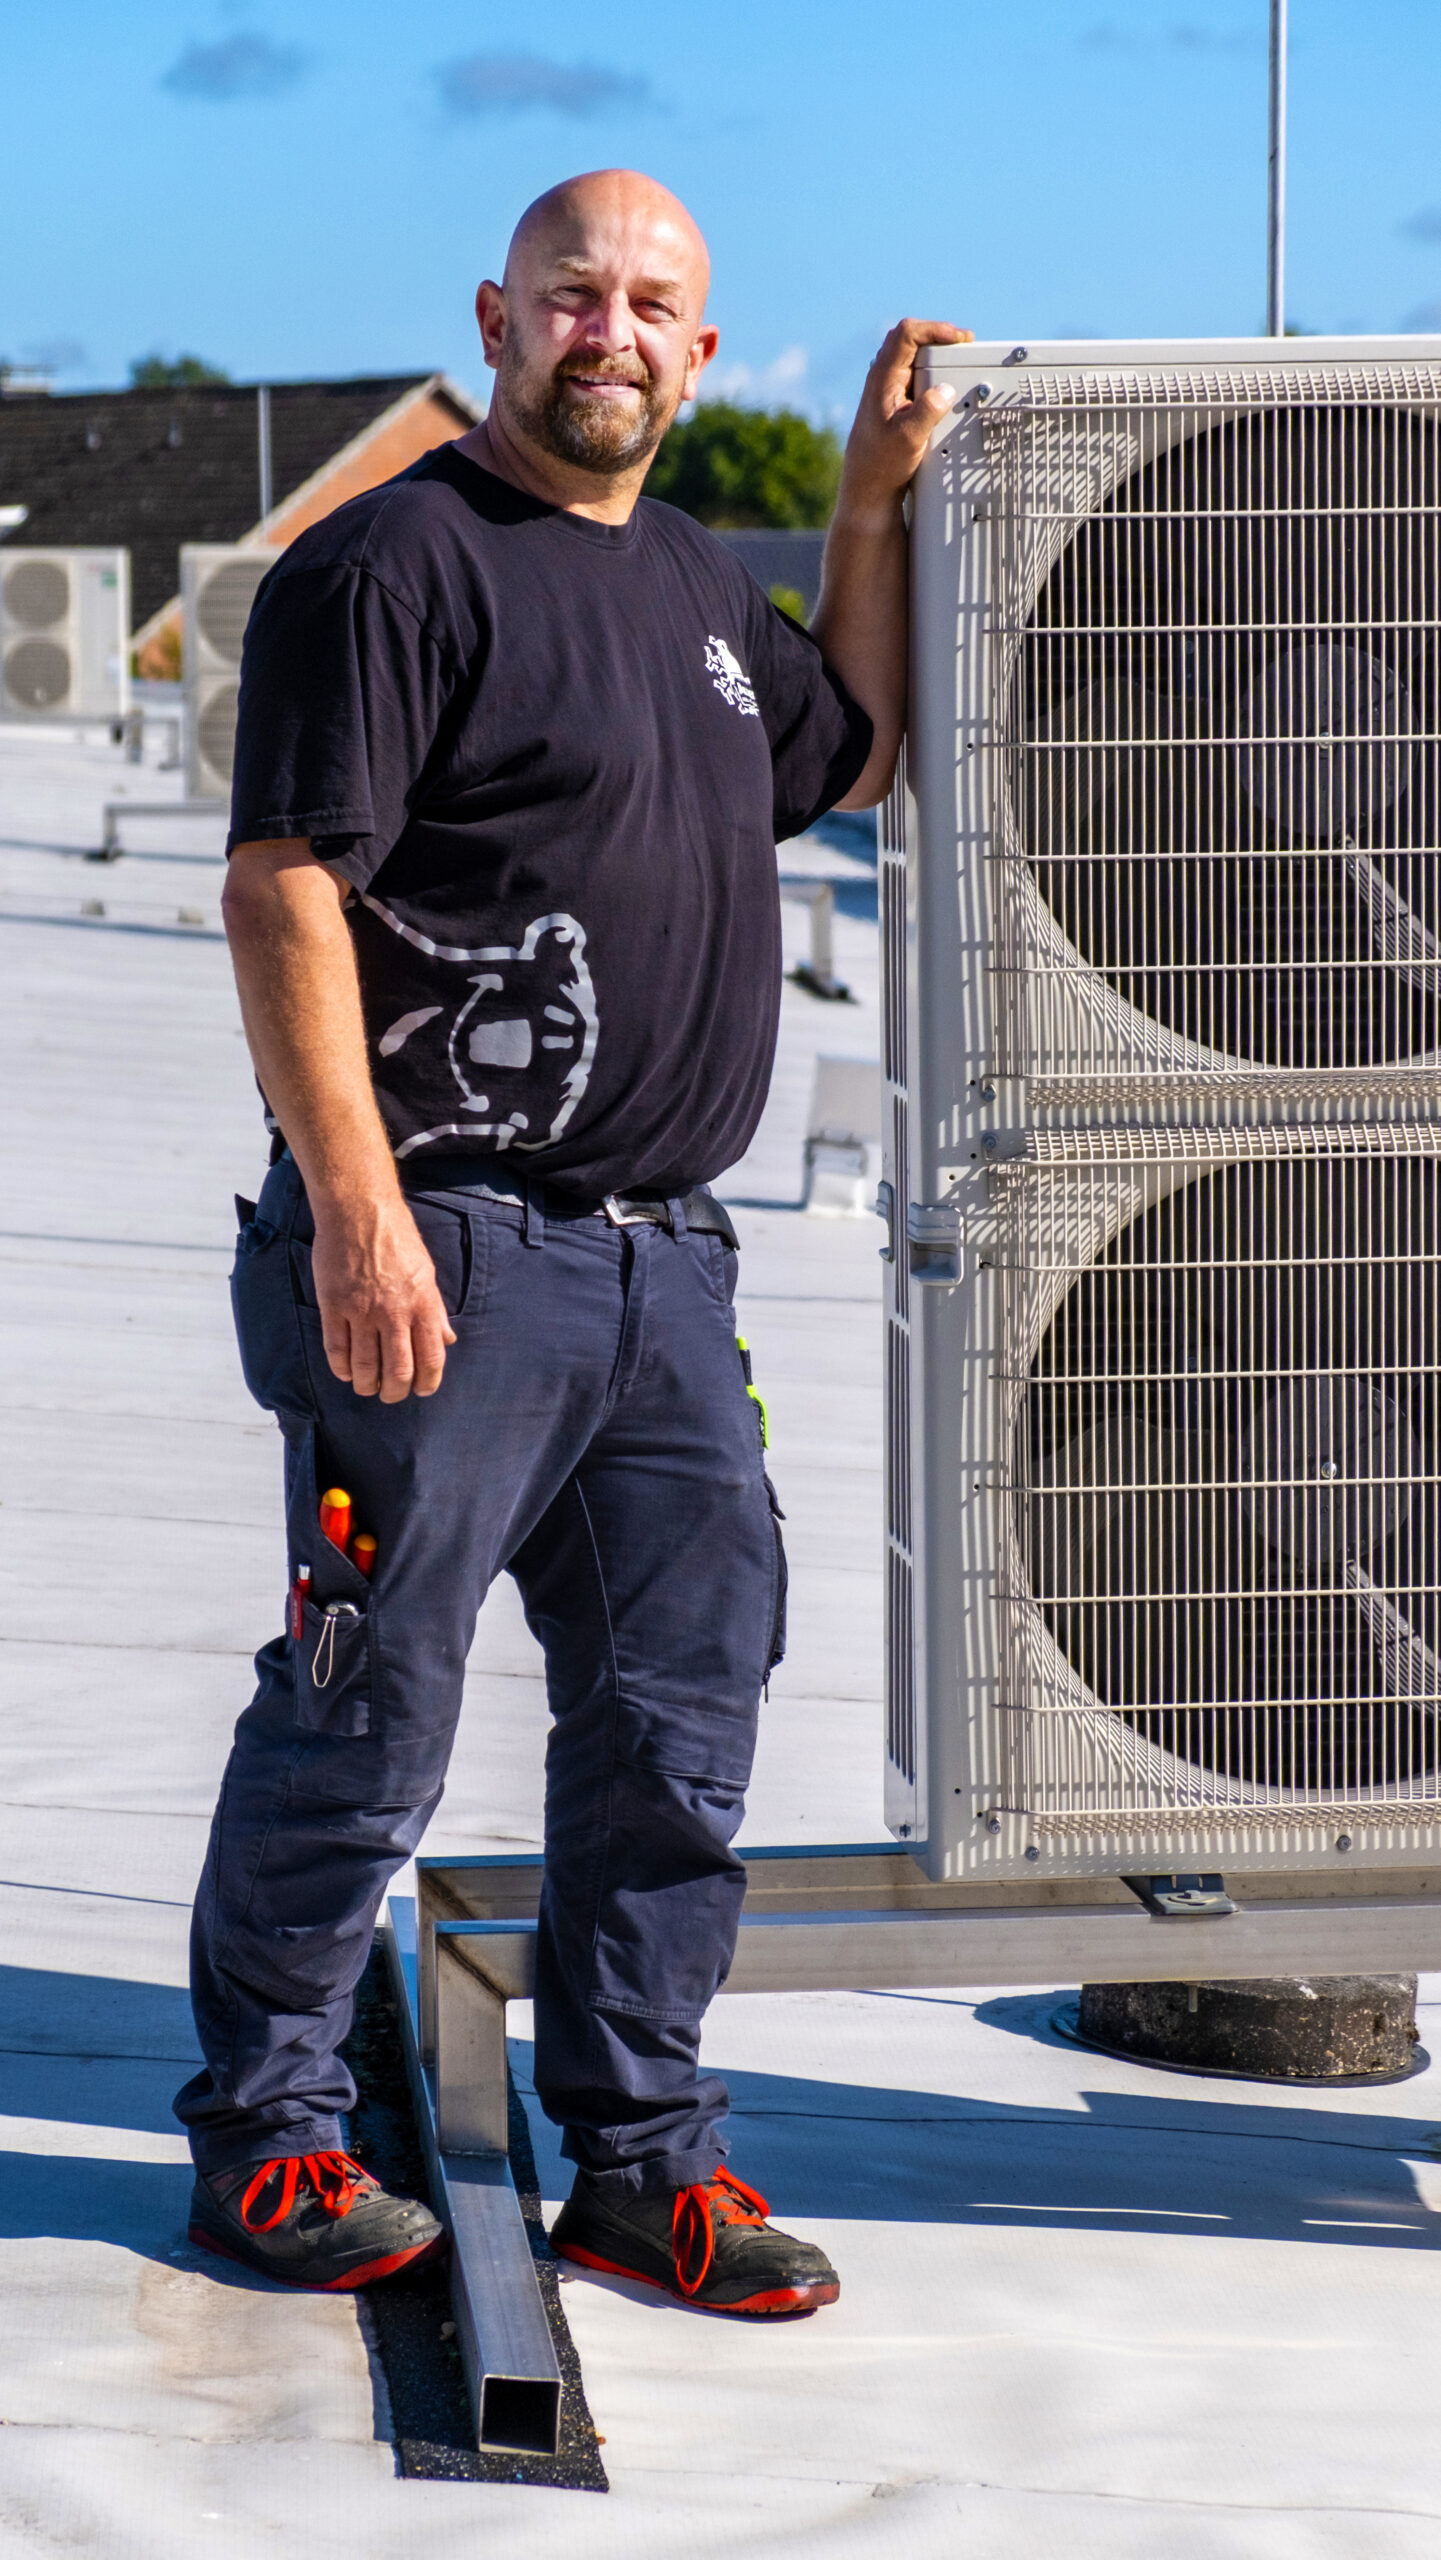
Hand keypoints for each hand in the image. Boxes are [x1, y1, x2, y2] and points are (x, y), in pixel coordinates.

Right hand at [311, 1191, 456, 1402]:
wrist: (360, 1211)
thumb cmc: (397, 1238)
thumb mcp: (427, 1272)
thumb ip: (435, 1310)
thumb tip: (447, 1339)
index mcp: (423, 1304)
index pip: (431, 1358)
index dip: (427, 1383)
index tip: (421, 1390)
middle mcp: (394, 1312)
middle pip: (398, 1370)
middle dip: (395, 1392)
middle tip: (391, 1395)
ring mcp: (362, 1310)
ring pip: (365, 1365)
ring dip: (366, 1385)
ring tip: (367, 1387)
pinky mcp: (334, 1305)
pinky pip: (337, 1349)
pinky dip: (341, 1368)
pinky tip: (345, 1372)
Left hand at [837, 319, 972, 525]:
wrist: (868, 489)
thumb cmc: (881, 466)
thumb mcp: (909, 438)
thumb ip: (928, 411)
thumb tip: (947, 391)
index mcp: (881, 379)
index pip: (906, 334)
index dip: (934, 329)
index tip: (958, 339)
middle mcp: (882, 379)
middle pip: (909, 339)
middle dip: (938, 336)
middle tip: (964, 344)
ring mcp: (887, 390)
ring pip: (912, 356)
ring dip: (936, 353)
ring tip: (959, 359)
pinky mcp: (894, 403)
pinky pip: (914, 375)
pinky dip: (933, 372)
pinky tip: (946, 382)